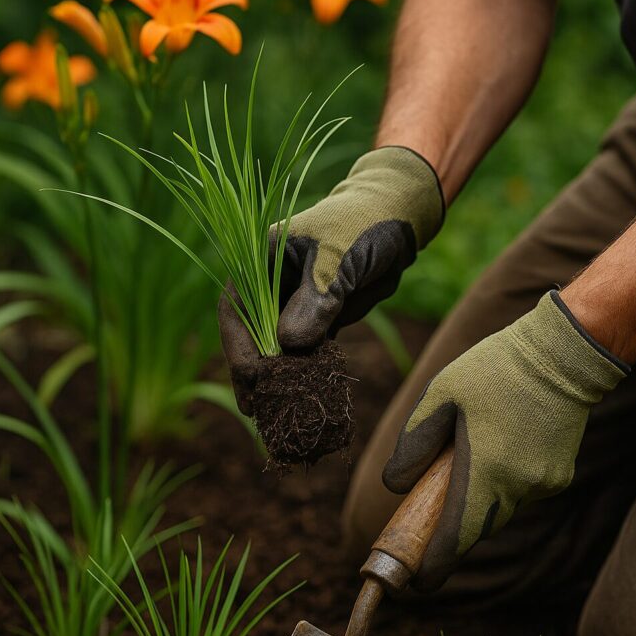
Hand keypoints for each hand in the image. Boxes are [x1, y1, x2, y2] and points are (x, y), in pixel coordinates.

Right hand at [218, 146, 443, 413]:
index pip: (237, 308)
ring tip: (273, 414)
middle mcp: (270, 285)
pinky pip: (303, 352)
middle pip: (250, 335)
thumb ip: (315, 301)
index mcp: (261, 260)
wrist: (398, 221)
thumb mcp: (338, 260)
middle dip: (251, 373)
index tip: (252, 376)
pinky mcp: (316, 319)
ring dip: (275, 380)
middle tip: (254, 408)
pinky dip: (301, 375)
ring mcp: (292, 304)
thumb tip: (287, 346)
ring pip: (276, 348)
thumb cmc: (364, 226)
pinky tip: (301, 399)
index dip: (239, 344)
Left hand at [382, 291, 628, 590]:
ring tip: (467, 459)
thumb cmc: (494, 369)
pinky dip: (501, 486)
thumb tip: (396, 487)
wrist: (563, 353)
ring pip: (498, 513)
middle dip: (451, 529)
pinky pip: (519, 496)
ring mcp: (543, 485)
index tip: (416, 583)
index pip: (456, 537)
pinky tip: (499, 449)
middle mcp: (518, 487)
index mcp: (485, 470)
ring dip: (477, 503)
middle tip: (427, 510)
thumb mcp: (439, 396)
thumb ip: (412, 445)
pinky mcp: (558, 478)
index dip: (434, 565)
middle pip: (475, 528)